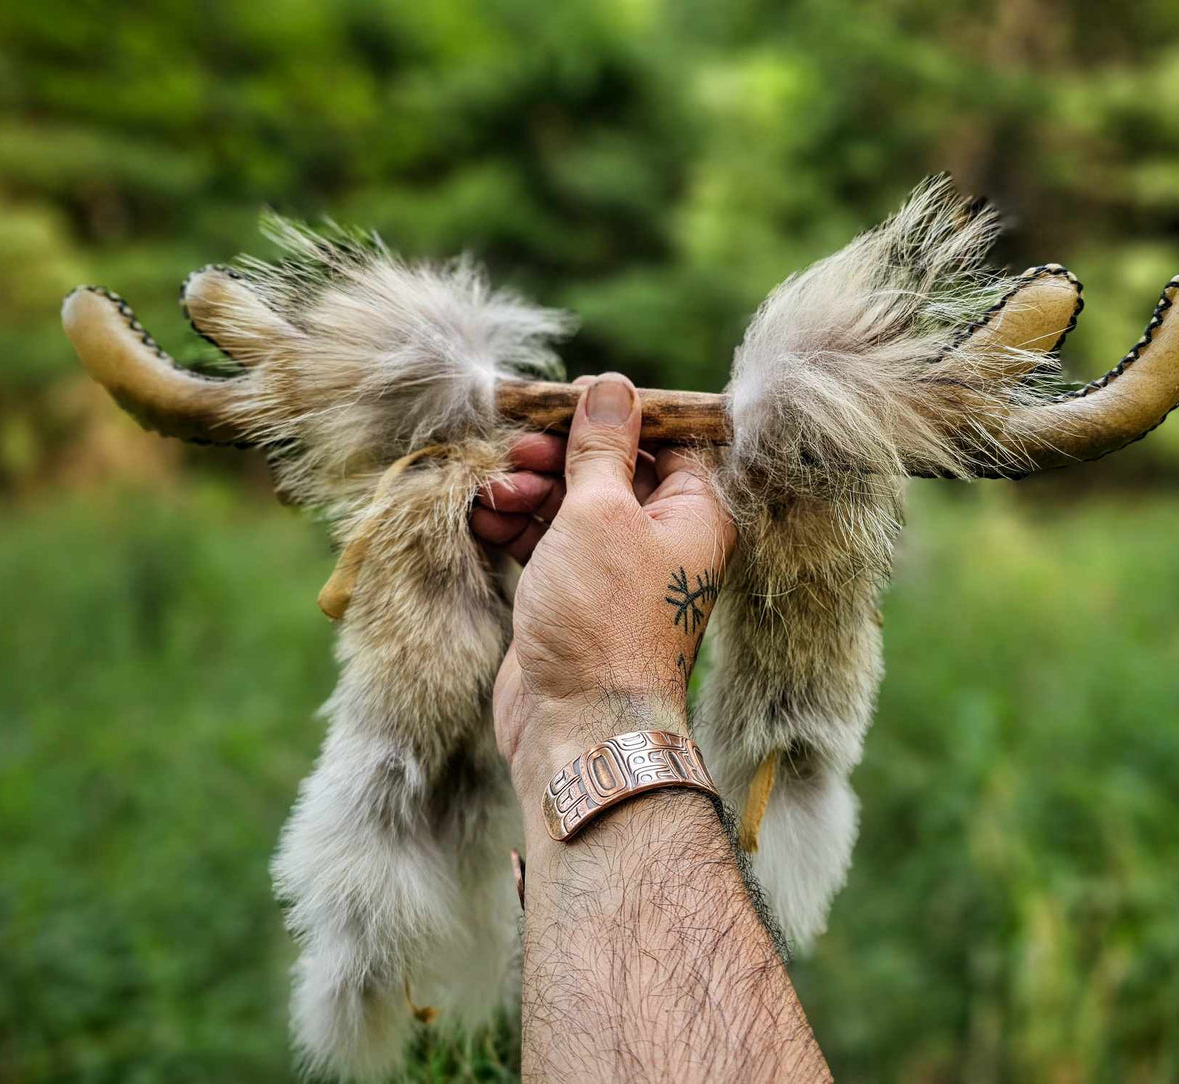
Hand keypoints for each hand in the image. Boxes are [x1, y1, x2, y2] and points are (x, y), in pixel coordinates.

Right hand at [472, 373, 735, 796]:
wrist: (580, 724)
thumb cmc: (604, 618)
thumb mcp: (602, 514)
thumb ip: (603, 448)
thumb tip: (613, 387)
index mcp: (694, 513)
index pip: (666, 438)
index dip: (618, 413)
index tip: (569, 398)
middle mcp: (663, 538)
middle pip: (611, 467)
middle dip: (561, 452)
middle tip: (521, 447)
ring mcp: (615, 569)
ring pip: (571, 502)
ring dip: (530, 486)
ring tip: (496, 490)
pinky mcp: (573, 595)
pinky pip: (545, 540)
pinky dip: (516, 523)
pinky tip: (484, 515)